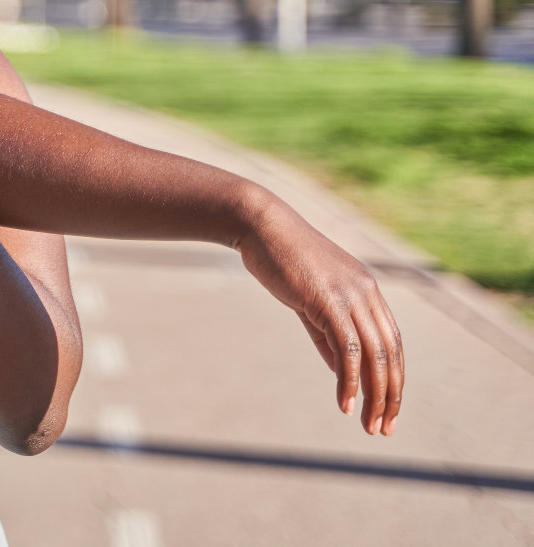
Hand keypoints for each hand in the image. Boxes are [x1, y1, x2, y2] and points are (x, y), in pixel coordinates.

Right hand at [236, 200, 404, 435]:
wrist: (260, 225)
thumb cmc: (280, 258)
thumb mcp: (309, 299)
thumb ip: (328, 332)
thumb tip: (344, 370)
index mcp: (367, 291)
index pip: (392, 343)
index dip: (394, 378)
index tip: (388, 409)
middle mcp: (367, 294)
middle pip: (390, 354)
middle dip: (391, 395)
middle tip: (386, 428)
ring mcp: (351, 296)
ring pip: (375, 356)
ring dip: (376, 396)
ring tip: (370, 425)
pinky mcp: (329, 301)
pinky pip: (347, 350)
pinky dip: (349, 381)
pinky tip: (345, 404)